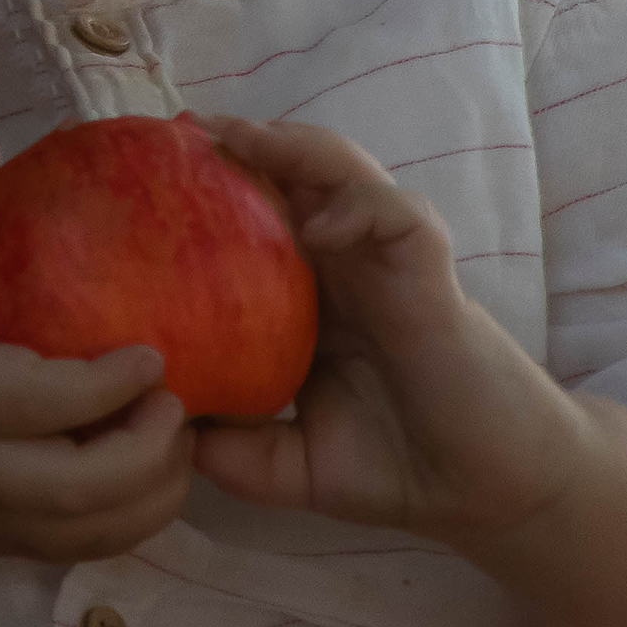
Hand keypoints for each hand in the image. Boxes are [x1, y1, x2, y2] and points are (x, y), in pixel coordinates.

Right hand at [0, 132, 198, 565]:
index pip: (55, 401)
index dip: (120, 383)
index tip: (157, 349)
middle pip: (93, 484)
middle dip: (155, 447)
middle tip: (179, 398)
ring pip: (99, 530)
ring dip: (157, 491)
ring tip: (176, 437)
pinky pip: (84, 549)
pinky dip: (131, 521)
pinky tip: (146, 474)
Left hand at [181, 116, 592, 547]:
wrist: (484, 496)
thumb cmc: (397, 468)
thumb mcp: (290, 465)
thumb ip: (231, 450)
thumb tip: (157, 431)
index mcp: (311, 296)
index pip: (256, 217)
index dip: (208, 190)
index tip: (141, 175)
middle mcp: (346, 265)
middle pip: (293, 175)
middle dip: (239, 144)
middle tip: (176, 130)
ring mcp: (389, 263)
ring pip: (344, 173)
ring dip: (291, 148)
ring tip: (235, 139)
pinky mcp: (432, 276)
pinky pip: (397, 216)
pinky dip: (358, 207)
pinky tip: (318, 225)